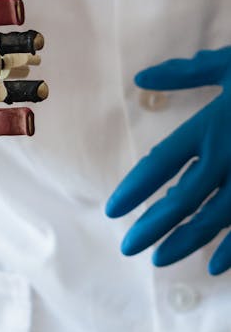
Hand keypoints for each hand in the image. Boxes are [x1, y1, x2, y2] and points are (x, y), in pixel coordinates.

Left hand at [105, 47, 230, 275]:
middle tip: (127, 248)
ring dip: (186, 242)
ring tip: (160, 260)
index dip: (134, 189)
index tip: (113, 210)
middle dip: (152, 226)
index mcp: (210, 126)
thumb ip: (184, 75)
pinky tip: (215, 267)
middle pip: (182, 200)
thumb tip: (141, 79)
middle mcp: (228, 157)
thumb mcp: (228, 64)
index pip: (161, 164)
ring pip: (214, 220)